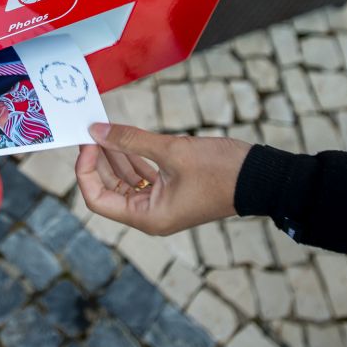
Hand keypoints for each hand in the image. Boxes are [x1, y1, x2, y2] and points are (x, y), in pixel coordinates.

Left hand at [75, 122, 250, 235]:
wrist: (260, 178)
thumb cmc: (220, 170)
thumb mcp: (170, 151)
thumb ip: (130, 140)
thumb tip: (97, 131)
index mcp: (147, 217)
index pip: (98, 199)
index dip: (86, 171)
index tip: (88, 143)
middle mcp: (151, 216)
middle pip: (108, 190)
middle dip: (98, 161)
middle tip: (92, 132)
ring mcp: (161, 205)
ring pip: (125, 182)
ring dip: (114, 157)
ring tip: (105, 130)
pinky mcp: (172, 192)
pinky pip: (142, 177)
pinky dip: (131, 158)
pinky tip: (125, 138)